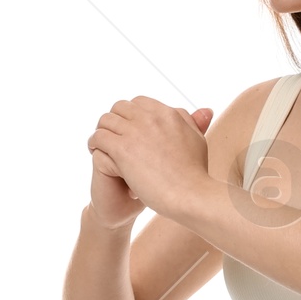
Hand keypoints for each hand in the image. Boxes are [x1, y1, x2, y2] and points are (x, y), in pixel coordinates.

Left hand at [87, 98, 214, 219]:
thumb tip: (205, 110)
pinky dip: (95, 144)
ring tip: (100, 145)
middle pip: (120, 108)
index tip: (128, 130)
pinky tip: (95, 153)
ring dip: (102, 131)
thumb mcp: (198, 142)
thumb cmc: (196, 174)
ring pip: (106, 120)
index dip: (131, 116)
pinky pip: (99, 137)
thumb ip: (195, 123)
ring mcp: (136, 132)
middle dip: (114, 121)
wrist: (192, 196)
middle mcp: (151, 117)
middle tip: (111, 137)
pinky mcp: (123, 149)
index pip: (139, 103)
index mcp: (168, 113)